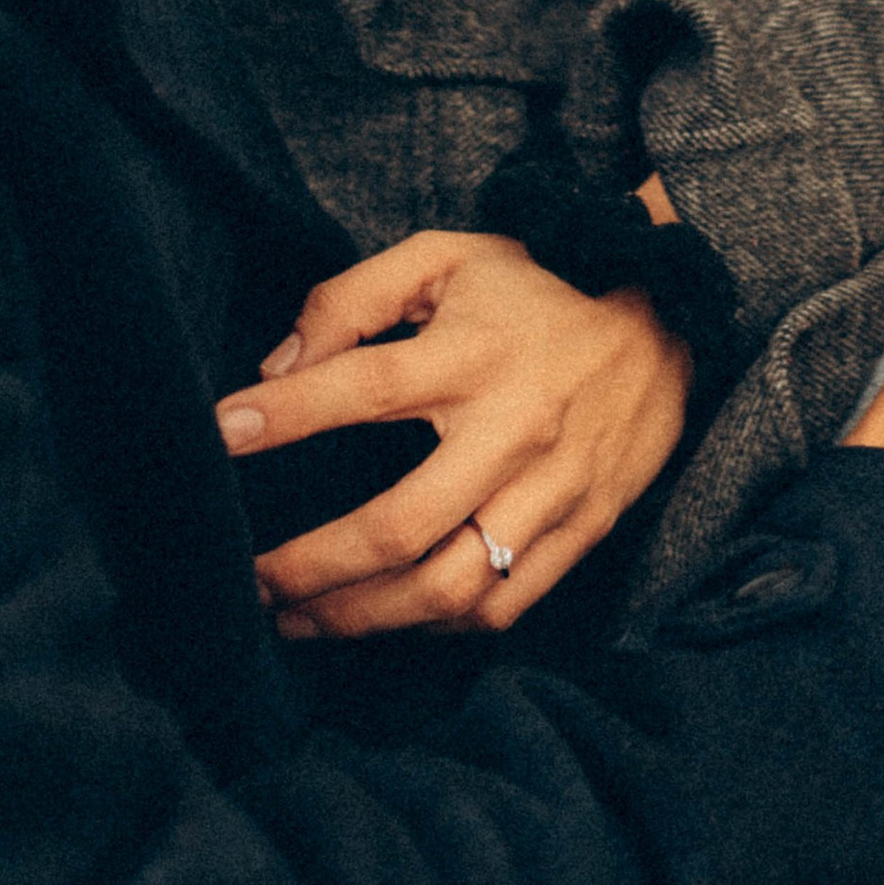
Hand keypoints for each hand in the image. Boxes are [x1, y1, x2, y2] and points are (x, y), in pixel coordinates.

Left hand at [216, 231, 690, 638]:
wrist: (665, 321)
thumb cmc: (534, 288)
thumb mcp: (445, 257)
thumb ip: (354, 297)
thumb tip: (277, 365)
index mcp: (474, 351)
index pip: (364, 387)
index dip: (285, 415)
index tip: (218, 434)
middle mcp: (514, 428)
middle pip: (399, 525)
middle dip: (310, 567)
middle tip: (247, 583)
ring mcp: (554, 490)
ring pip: (449, 588)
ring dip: (362, 618)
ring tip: (299, 623)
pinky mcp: (584, 530)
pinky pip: (502, 606)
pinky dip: (436, 628)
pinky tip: (388, 619)